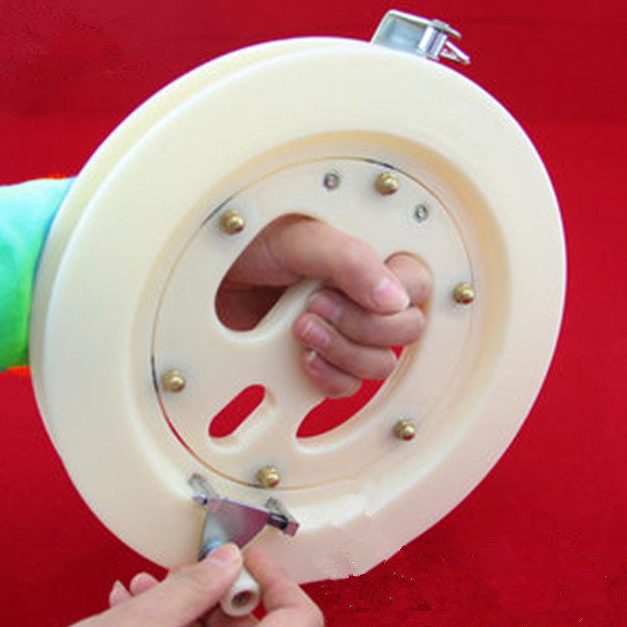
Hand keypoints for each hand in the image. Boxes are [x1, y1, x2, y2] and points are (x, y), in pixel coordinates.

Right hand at [0, 545, 323, 626]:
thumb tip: (229, 562)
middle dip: (219, 593)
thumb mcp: (139, 623)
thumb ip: (195, 586)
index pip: (299, 622)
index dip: (276, 580)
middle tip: (182, 568)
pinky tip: (133, 612)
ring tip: (145, 588)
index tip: (245, 558)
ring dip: (187, 612)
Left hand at [216, 215, 431, 397]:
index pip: (416, 287)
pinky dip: (328, 378)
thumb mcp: (301, 239)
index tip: (348, 291)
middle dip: (360, 325)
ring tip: (302, 329)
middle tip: (315, 306)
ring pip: (379, 364)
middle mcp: (363, 298)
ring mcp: (345, 333)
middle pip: (404, 332)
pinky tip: (303, 357)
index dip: (393, 298)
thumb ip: (351, 261)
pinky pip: (348, 387)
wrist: (210, 278)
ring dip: (342, 352)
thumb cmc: (251, 244)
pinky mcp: (323, 361)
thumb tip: (393, 299)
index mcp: (371, 260)